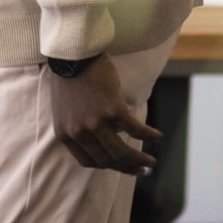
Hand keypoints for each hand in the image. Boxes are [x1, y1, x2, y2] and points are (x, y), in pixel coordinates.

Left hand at [42, 55, 161, 174]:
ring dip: (140, 160)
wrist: (71, 54)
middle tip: (141, 168)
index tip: (120, 165)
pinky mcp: (112, 110)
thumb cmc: (69, 78)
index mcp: (65, 134)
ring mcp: (95, 122)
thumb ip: (79, 127)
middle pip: (107, 161)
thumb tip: (105, 137)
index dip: (107, 166)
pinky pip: (136, 130)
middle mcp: (79, 132)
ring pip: (122, 152)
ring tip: (151, 161)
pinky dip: (149, 135)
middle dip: (127, 168)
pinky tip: (157, 136)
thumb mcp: (65, 110)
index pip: (88, 161)